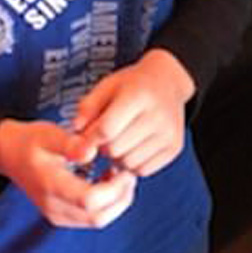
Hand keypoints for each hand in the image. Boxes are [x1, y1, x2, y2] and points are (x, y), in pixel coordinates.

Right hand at [0, 119, 136, 227]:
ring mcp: (56, 214)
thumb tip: (91, 152)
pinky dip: (106, 204)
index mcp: (50, 185)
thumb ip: (70, 143)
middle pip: (98, 217)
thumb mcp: (48, 134)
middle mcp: (53, 206)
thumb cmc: (30, 141)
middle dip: (121, 197)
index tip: (124, 168)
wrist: (9, 154)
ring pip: (97, 221)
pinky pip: (90, 218)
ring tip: (119, 175)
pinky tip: (107, 180)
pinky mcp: (61, 216)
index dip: (114, 188)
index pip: (89, 200)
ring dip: (116, 202)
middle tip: (128, 172)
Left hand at [74, 49, 194, 176]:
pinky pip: (143, 170)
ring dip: (117, 157)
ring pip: (128, 163)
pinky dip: (132, 164)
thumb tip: (77, 135)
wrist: (168, 82)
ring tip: (119, 140)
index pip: (106, 129)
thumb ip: (87, 108)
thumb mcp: (107, 86)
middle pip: (115, 149)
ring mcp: (169, 134)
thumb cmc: (133, 84)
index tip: (84, 137)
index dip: (89, 137)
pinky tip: (132, 147)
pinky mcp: (174, 148)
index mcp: (138, 95)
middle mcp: (158, 116)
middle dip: (103, 146)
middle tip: (104, 135)